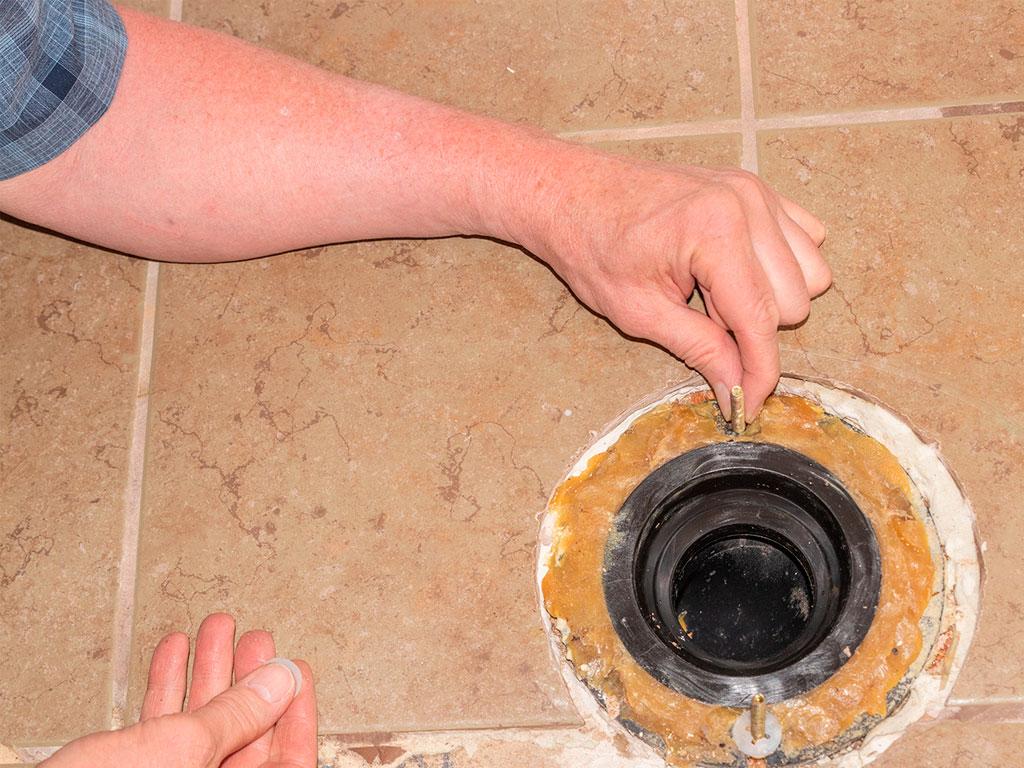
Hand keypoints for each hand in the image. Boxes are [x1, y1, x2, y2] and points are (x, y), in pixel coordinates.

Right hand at [42, 613, 315, 767]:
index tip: (296, 668)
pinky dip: (167, 689)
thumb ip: (236, 715)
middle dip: (246, 679)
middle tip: (252, 637)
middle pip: (244, 738)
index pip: (287, 762)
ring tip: (213, 628)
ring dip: (205, 673)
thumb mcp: (183, 748)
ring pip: (199, 728)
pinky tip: (172, 651)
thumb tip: (282, 680)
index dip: (297, 713)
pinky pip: (161, 730)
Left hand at [510, 145, 829, 418]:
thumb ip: (698, 348)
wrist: (572, 193)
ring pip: (810, 274)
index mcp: (715, 231)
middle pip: (792, 302)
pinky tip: (733, 272)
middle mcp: (746, 204)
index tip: (749, 406)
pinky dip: (781, 267)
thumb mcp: (638, 311)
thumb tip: (738, 388)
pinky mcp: (758, 189)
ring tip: (712, 295)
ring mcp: (757, 192)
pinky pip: (807, 242)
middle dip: (752, 330)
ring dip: (770, 299)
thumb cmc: (592, 246)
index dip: (758, 372)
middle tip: (699, 322)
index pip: (759, 321)